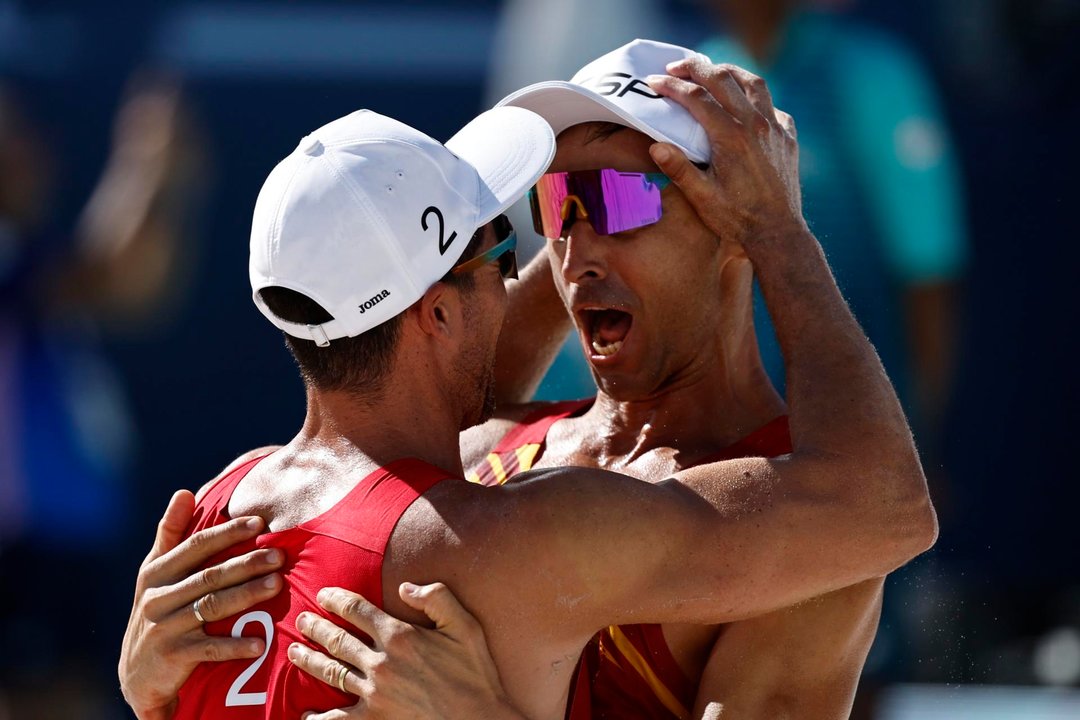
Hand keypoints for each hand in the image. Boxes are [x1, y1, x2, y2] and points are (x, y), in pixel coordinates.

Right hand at [119, 490, 283, 719]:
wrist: (138, 674)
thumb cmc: (158, 611)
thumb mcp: (155, 574)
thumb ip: (169, 534)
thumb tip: (183, 492)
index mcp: (156, 572)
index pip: (196, 546)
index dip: (228, 533)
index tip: (259, 523)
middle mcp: (158, 597)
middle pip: (210, 575)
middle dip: (247, 563)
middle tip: (278, 555)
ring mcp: (164, 628)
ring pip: (212, 606)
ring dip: (247, 595)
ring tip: (277, 585)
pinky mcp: (173, 656)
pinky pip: (210, 649)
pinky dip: (235, 646)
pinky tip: (260, 643)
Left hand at [288, 583, 525, 719]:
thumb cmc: (476, 674)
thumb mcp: (466, 627)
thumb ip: (438, 599)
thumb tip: (405, 587)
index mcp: (400, 636)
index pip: (357, 611)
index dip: (337, 600)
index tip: (323, 594)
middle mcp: (381, 662)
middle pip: (337, 639)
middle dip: (315, 627)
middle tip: (300, 620)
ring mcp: (375, 693)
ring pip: (331, 672)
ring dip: (308, 660)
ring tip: (294, 652)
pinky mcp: (375, 719)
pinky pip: (337, 718)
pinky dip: (318, 717)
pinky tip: (306, 714)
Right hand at [646, 60, 806, 246]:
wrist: (777, 233)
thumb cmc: (736, 218)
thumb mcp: (701, 197)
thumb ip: (679, 168)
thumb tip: (656, 146)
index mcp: (730, 137)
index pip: (696, 97)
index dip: (672, 86)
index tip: (654, 82)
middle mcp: (755, 124)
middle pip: (722, 79)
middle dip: (695, 67)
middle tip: (676, 67)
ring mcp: (775, 128)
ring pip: (752, 82)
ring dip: (728, 71)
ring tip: (710, 71)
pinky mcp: (787, 136)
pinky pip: (771, 104)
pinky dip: (754, 96)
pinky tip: (743, 103)